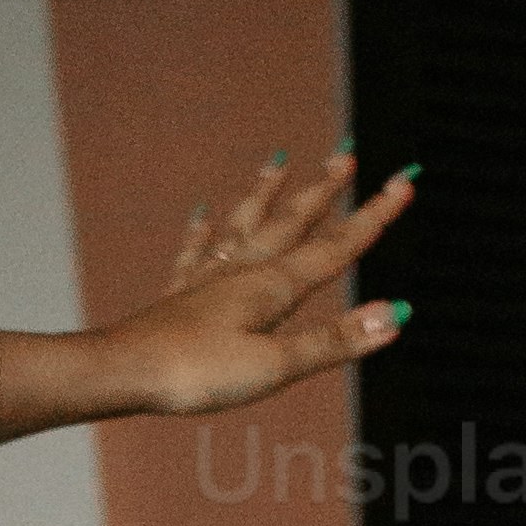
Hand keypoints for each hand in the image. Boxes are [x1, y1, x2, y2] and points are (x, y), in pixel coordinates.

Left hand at [90, 148, 411, 418]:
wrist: (120, 373)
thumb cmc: (195, 373)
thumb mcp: (276, 365)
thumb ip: (336, 339)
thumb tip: (397, 313)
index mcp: (274, 287)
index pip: (337, 246)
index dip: (374, 215)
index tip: (405, 180)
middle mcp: (243, 272)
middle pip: (292, 222)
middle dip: (325, 190)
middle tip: (348, 152)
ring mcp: (208, 280)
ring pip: (245, 224)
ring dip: (266, 192)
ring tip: (278, 160)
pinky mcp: (178, 296)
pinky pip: (196, 251)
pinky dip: (204, 229)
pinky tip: (201, 212)